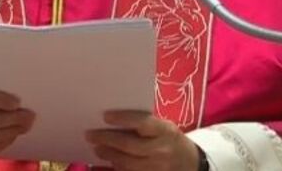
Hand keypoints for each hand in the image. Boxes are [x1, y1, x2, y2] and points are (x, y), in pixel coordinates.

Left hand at [85, 110, 199, 170]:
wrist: (191, 162)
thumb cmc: (169, 139)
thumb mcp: (163, 127)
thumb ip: (144, 124)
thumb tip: (110, 119)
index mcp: (165, 131)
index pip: (142, 123)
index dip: (123, 119)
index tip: (105, 116)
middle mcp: (162, 150)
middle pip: (130, 146)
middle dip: (108, 140)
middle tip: (90, 135)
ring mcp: (157, 168)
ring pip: (128, 164)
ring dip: (109, 155)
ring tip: (97, 148)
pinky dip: (116, 168)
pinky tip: (107, 162)